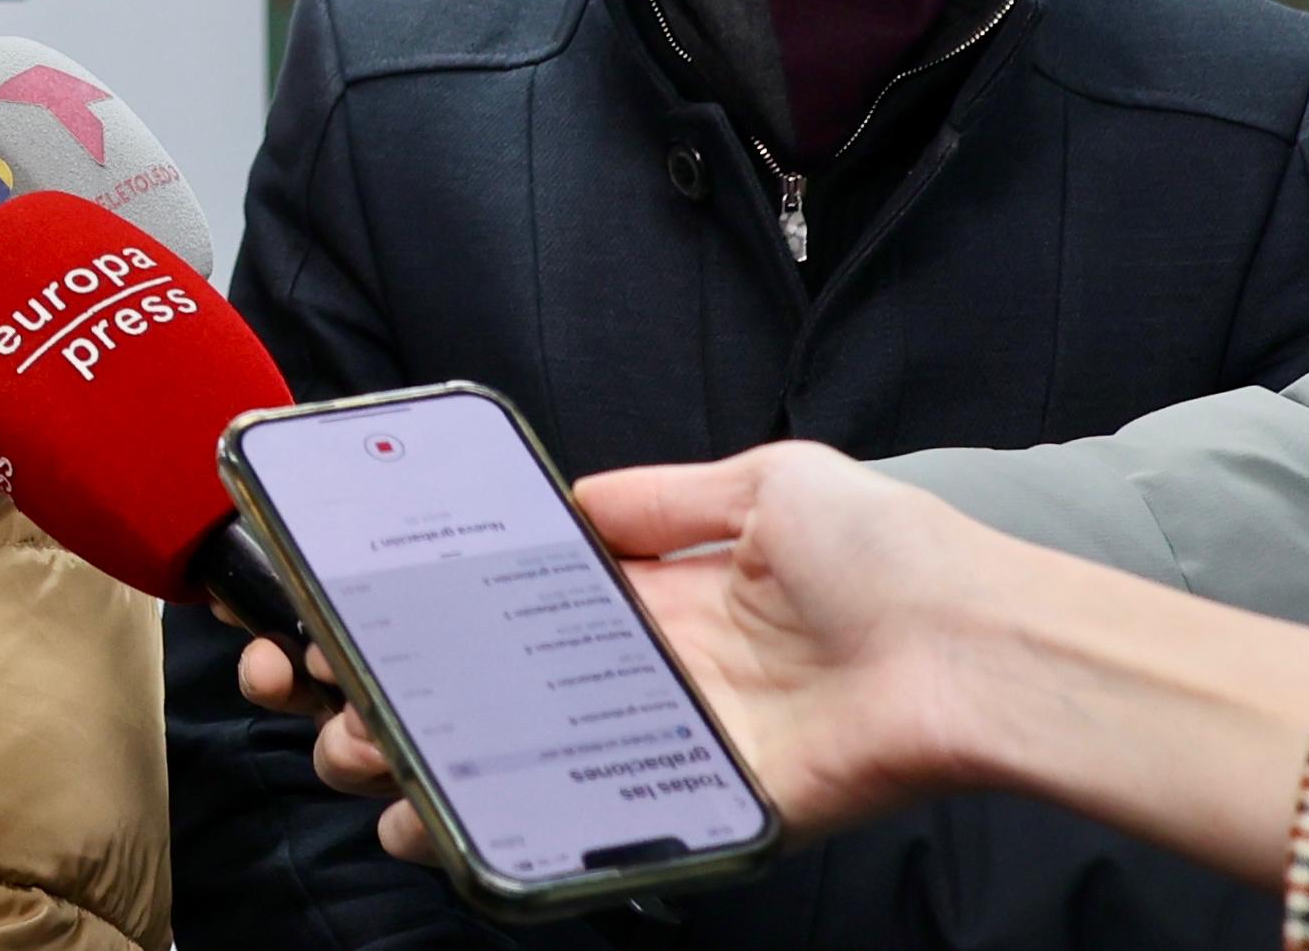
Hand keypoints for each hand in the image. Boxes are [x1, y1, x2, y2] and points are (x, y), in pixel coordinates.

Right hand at [237, 444, 994, 865]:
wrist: (980, 645)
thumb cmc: (889, 552)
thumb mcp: (766, 483)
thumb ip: (658, 498)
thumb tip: (567, 503)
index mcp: (661, 594)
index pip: (523, 608)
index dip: (442, 610)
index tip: (359, 607)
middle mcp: (652, 672)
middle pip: (504, 691)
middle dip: (404, 689)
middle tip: (328, 690)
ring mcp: (671, 744)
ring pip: (526, 762)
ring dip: (430, 760)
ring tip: (358, 752)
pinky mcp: (703, 805)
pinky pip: (594, 823)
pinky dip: (509, 826)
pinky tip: (435, 818)